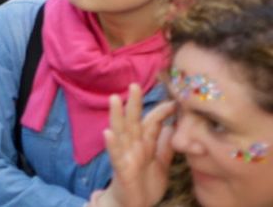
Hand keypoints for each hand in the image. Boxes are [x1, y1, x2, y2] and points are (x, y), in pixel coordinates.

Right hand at [101, 84, 173, 206]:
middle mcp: (133, 146)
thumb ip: (165, 146)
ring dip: (116, 116)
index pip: (151, 124)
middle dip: (134, 104)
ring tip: (114, 99)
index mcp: (144, 144)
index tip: (173, 101)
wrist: (134, 205)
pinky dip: (111, 144)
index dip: (160, 112)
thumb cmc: (145, 183)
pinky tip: (107, 133)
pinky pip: (114, 156)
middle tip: (134, 85)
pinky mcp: (121, 169)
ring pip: (120, 133)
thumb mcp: (161, 164)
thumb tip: (171, 127)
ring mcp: (125, 156)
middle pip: (133, 122)